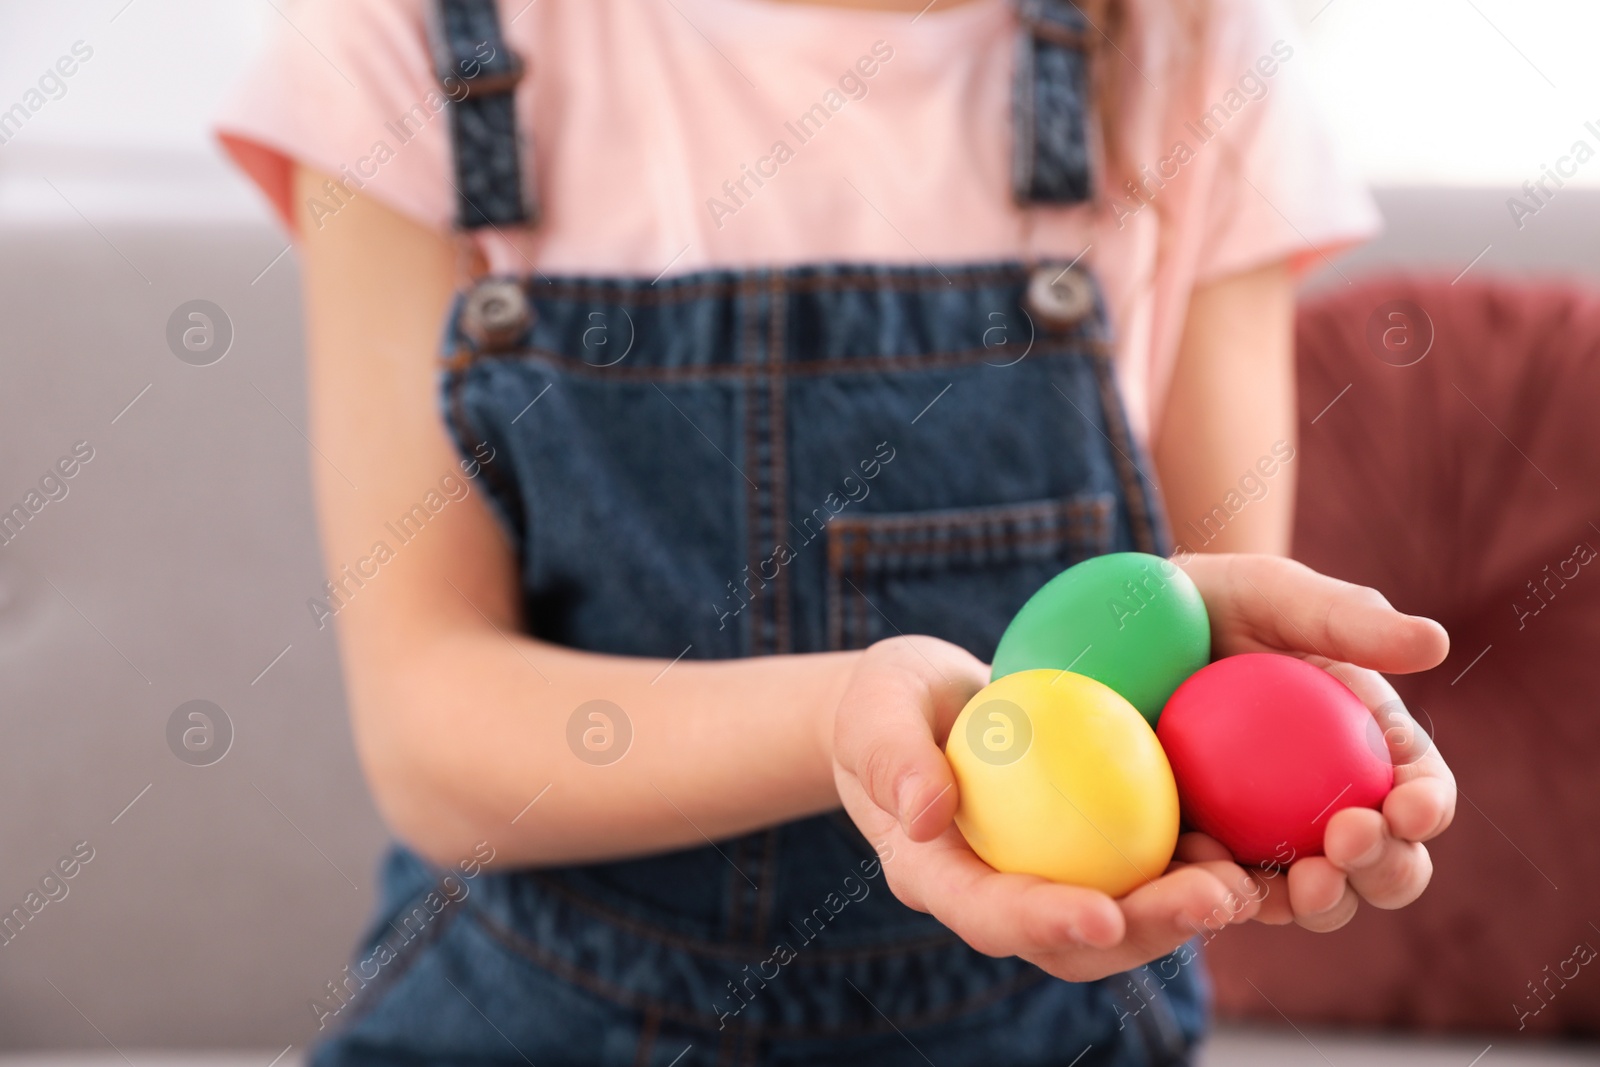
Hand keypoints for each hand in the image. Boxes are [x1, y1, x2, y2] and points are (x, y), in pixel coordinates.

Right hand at [830, 635, 1267, 982]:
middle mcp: (999, 897)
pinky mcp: (1092, 855)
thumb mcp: (876, 706)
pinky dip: (1192, 867)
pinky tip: (1242, 843)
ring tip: (1242, 884)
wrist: (923, 703)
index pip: (987, 913)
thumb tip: (924, 813)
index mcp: (936, 876)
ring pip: (1122, 923)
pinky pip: (1145, 873)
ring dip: (1184, 913)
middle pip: (1073, 944)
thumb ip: (890, 754)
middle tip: (1211, 899)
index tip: (1100, 913)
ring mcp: (1049, 881)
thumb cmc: (891, 700)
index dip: (1042, 922)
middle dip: (1145, 932)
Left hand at [1178, 553, 1455, 930]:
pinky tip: (1214, 882)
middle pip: (1382, 861)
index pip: (1418, 788)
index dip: (1427, 806)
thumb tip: (1437, 644)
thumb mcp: (1277, 595)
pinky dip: (1227, 894)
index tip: (1408, 809)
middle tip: (1349, 843)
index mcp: (1370, 747)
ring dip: (1319, 901)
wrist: (1130, 625)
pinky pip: (1223, 888)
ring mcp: (1268, 834)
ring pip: (1313, 894)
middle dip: (1384, 869)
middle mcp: (1330, 803)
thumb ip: (1350, 619)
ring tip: (1302, 887)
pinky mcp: (1207, 850)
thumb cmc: (1219, 599)